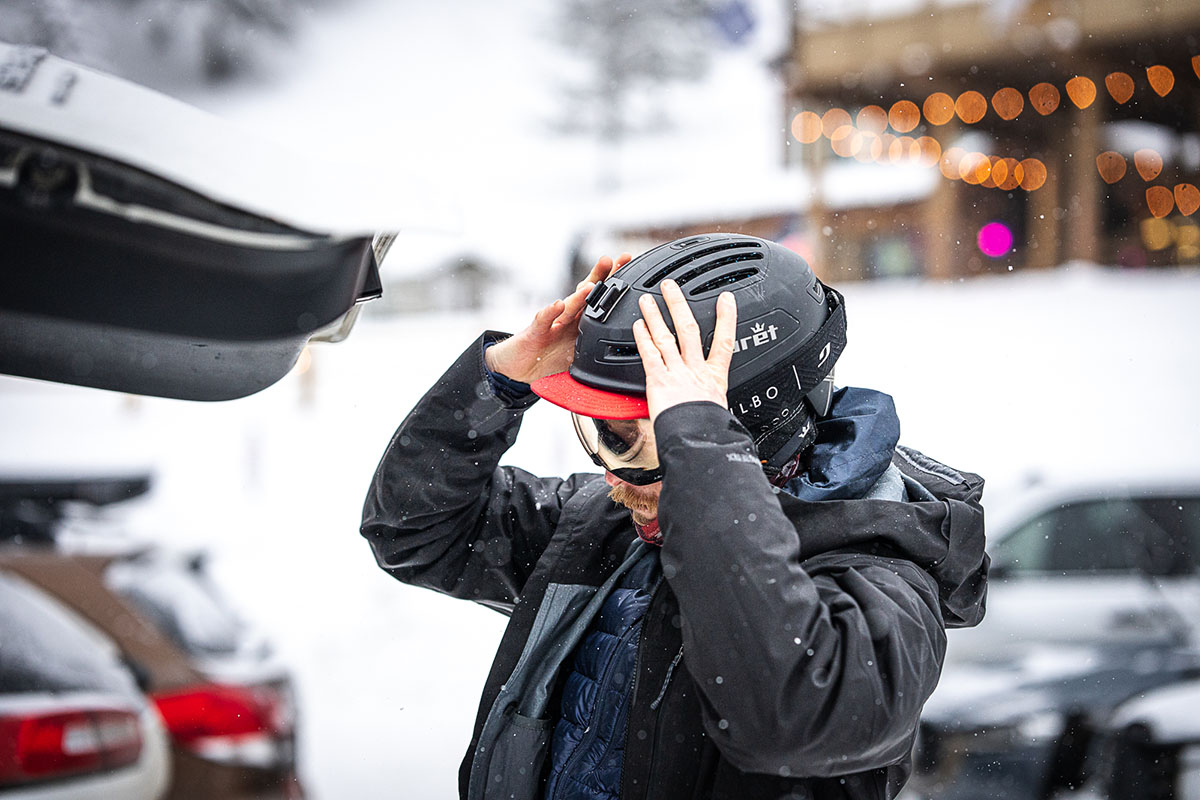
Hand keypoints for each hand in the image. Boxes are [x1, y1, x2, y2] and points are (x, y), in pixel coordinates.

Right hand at [485, 253, 631, 382]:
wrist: (518, 367)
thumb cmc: (548, 357)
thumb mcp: (578, 354)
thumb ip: (596, 345)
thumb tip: (627, 346)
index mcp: (581, 321)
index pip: (600, 298)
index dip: (615, 282)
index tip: (630, 265)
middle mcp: (568, 316)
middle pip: (587, 292)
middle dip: (601, 276)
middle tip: (614, 260)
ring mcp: (553, 322)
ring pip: (569, 306)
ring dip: (580, 295)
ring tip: (591, 286)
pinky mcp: (536, 332)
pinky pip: (544, 321)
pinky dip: (550, 312)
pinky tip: (557, 305)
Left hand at [632, 280, 736, 421]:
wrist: (697, 440)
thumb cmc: (707, 432)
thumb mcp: (719, 413)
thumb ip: (713, 402)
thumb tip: (716, 408)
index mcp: (715, 378)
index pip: (724, 341)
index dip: (726, 318)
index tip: (726, 300)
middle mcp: (696, 370)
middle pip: (689, 329)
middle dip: (679, 305)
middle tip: (671, 287)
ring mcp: (677, 373)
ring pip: (666, 337)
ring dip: (655, 316)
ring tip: (648, 300)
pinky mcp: (659, 381)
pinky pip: (650, 354)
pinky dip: (643, 338)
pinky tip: (638, 326)